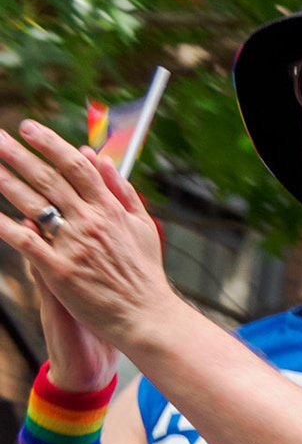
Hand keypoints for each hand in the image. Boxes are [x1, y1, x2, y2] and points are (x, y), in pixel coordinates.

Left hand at [0, 122, 170, 370]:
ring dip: (6, 182)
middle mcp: (91, 221)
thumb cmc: (144, 274)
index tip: (30, 128)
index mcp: (111, 209)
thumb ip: (122, 191)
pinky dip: (5, 225)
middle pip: (49, 179)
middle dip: (20, 155)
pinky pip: (25, 241)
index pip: (77, 166)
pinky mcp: (59, 269)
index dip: (51, 144)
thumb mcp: (143, 226)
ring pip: (33, 205)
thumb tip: (101, 159)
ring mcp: (74, 244)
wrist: (146, 315)